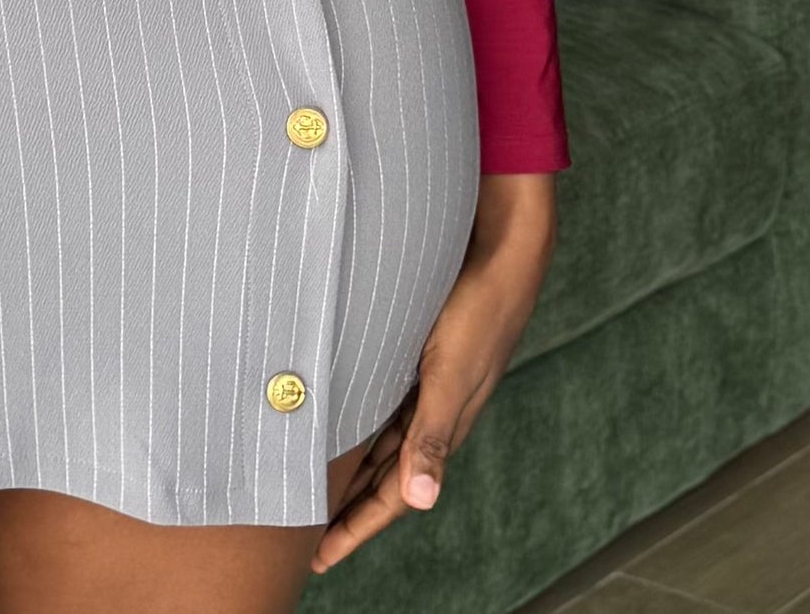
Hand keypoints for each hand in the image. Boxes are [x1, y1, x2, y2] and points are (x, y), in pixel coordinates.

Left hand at [310, 172, 557, 574]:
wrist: (502, 252)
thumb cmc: (477, 311)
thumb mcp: (450, 375)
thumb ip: (433, 435)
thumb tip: (423, 500)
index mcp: (440, 427)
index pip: (391, 496)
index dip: (355, 528)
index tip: (318, 557)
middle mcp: (431, 411)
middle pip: (382, 476)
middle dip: (349, 508)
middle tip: (307, 534)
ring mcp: (425, 382)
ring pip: (379, 440)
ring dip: (351, 468)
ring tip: (315, 487)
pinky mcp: (416, 351)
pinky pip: (382, 403)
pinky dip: (359, 422)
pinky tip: (337, 417)